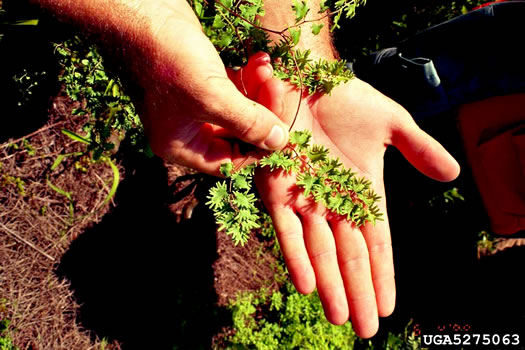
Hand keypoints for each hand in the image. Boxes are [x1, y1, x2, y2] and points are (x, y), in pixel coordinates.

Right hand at [121, 0, 288, 174]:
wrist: (141, 11)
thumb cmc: (168, 59)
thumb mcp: (212, 97)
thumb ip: (249, 123)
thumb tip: (280, 142)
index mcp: (182, 146)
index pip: (229, 162)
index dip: (258, 148)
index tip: (281, 128)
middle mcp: (187, 130)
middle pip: (238, 134)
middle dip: (262, 112)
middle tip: (276, 87)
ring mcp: (195, 104)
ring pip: (240, 109)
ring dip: (258, 91)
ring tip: (266, 69)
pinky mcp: (202, 80)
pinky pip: (234, 89)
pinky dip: (249, 77)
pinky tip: (258, 60)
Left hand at [252, 72, 459, 336]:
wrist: (306, 75)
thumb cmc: (348, 99)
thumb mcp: (392, 124)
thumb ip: (418, 149)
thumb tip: (452, 175)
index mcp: (363, 192)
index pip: (377, 243)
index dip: (383, 275)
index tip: (391, 305)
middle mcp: (334, 202)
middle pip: (350, 256)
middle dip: (360, 292)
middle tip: (368, 330)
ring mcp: (305, 197)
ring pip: (320, 251)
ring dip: (331, 285)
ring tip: (341, 317)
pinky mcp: (276, 187)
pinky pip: (285, 228)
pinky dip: (296, 255)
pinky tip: (306, 285)